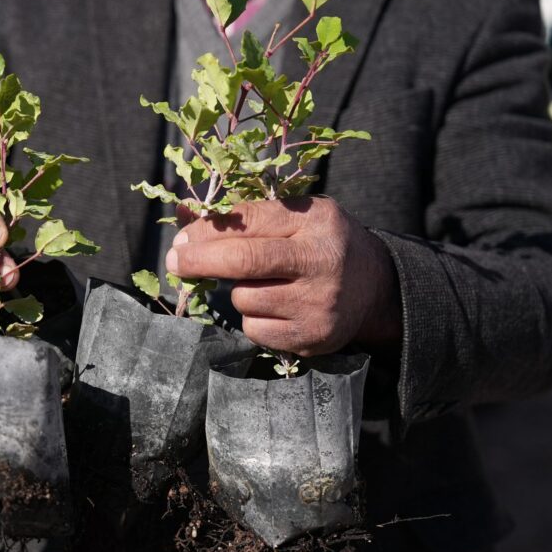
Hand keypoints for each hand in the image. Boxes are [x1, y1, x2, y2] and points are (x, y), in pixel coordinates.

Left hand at [166, 197, 400, 355]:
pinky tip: (274, 308)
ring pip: (245, 298)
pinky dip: (253, 319)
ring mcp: (318, 303)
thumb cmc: (319, 244)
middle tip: (175, 261)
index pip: (250, 220)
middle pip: (244, 260)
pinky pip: (255, 330)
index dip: (208, 230)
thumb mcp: (293, 218)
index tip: (181, 238)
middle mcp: (320, 261)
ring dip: (238, 293)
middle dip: (200, 260)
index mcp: (315, 220)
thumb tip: (182, 215)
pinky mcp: (312, 337)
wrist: (375, 288)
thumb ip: (242, 216)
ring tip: (262, 284)